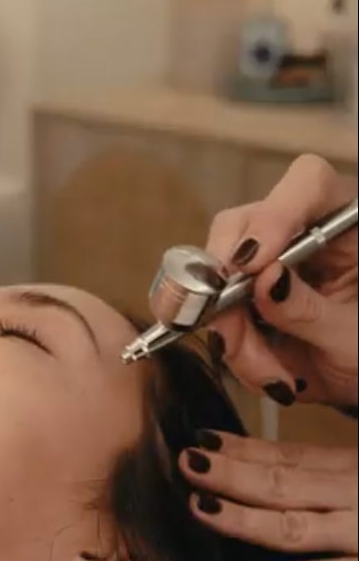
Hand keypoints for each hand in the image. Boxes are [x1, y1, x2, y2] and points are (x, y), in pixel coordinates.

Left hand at [180, 432, 357, 560]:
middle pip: (283, 483)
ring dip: (241, 519)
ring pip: (290, 528)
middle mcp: (356, 495)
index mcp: (357, 466)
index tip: (202, 439)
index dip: (242, 449)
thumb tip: (292, 431)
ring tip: (198, 508)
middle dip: (230, 473)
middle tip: (185, 461)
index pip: (291, 456)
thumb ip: (345, 438)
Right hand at [207, 156, 357, 408]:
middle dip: (228, 281)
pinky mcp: (243, 301)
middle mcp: (301, 235)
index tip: (253, 264)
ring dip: (234, 334)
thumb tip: (265, 280)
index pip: (308, 185)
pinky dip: (235, 352)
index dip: (274, 216)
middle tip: (232, 327)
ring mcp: (266, 267)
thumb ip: (310, 309)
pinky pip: (215, 317)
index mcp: (346, 228)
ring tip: (274, 376)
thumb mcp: (352, 340)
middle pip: (241, 226)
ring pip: (216, 278)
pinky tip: (270, 375)